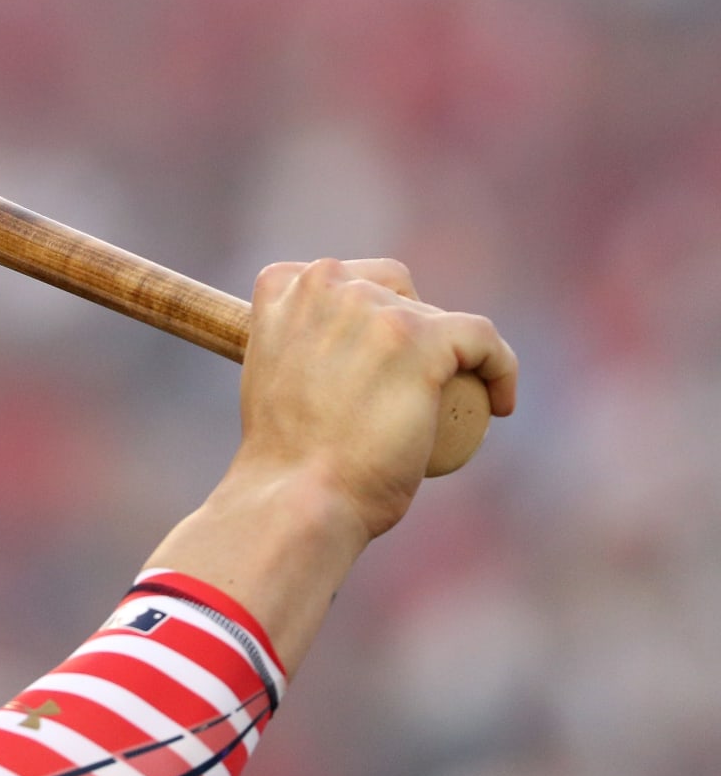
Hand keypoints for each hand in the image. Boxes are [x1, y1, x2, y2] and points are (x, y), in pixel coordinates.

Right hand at [234, 257, 517, 540]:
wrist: (295, 497)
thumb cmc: (284, 456)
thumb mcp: (274, 371)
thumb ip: (297, 340)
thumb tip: (333, 345)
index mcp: (283, 284)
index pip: (348, 278)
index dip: (372, 318)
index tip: (381, 361)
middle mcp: (326, 282)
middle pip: (398, 290)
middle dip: (412, 331)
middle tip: (411, 388)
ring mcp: (374, 309)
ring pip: (440, 318)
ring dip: (452, 359)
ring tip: (448, 409)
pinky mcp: (421, 339)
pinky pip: (483, 339)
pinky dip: (500, 370)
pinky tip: (500, 403)